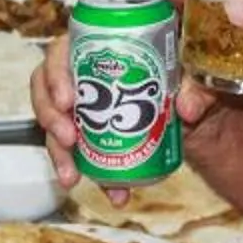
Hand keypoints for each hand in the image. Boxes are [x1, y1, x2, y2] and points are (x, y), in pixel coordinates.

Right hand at [35, 29, 217, 199]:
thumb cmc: (186, 76)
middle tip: (68, 139)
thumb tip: (186, 109)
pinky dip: (93, 175)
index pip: (62, 51)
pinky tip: (114, 195)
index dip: (55, 73)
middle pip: (46, 89)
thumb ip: (196, 86)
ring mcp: (83, 107)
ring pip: (55, 125)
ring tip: (72, 177)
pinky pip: (78, 155)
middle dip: (50, 117)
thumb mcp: (194, 74)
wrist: (195, 109)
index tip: (67, 99)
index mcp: (98, 48)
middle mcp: (81, 75)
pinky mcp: (90, 135)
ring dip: (59, 153)